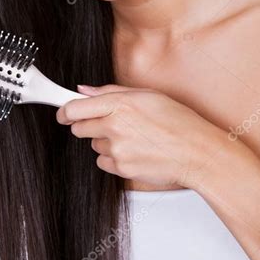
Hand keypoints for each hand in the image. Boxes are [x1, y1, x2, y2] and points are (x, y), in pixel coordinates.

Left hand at [56, 83, 228, 189]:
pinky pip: (104, 162)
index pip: (75, 108)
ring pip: (94, 145)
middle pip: (79, 127)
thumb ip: (110, 91)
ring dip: (105, 141)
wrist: (196, 152)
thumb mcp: (146, 94)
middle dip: (87, 124)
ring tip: (132, 137)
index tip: (62, 112)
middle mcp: (114, 126)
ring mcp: (117, 149)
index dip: (64, 110)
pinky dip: (114, 157)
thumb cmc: (178, 121)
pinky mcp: (121, 169)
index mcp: (119, 103)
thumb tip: (84, 90)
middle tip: (109, 122)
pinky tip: (134, 151)